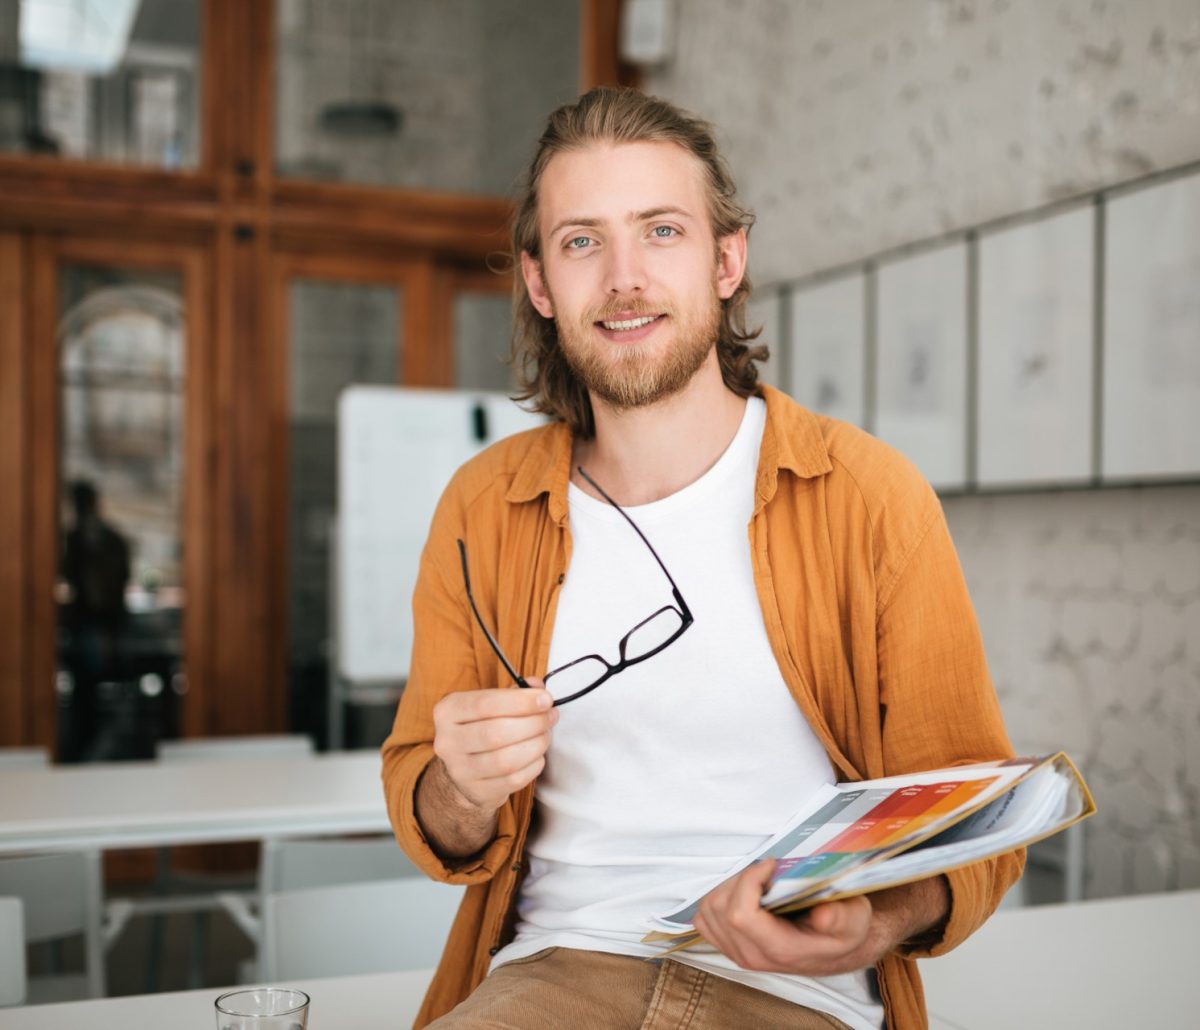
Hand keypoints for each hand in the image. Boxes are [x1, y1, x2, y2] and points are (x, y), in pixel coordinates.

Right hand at [431, 677, 557, 814]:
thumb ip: (515, 692)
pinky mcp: (476, 791)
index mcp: (448, 711)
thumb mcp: (490, 703)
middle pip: (496, 733)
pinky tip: (537, 756)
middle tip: (550, 717)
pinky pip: (513, 780)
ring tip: (545, 735)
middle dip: (532, 723)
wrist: (465, 769)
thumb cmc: (483, 727)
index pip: (484, 704)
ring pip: (505, 760)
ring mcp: (459, 770)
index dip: (520, 701)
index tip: (545, 699)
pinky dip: (533, 766)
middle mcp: (448, 741)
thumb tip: (538, 688)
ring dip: (535, 745)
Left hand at [691, 860, 948, 976]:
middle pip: (719, 908)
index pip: (740, 915)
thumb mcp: (854, 920)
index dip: (749, 881)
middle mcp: (752, 956)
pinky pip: (704, 919)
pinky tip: (742, 892)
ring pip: (708, 911)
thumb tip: (822, 915)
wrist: (838, 948)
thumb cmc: (844, 930)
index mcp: (779, 950)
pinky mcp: (728, 945)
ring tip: (756, 880)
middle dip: (739, 879)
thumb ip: (840, 917)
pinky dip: (717, 898)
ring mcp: (736, 952)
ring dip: (727, 886)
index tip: (772, 865)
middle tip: (766, 870)